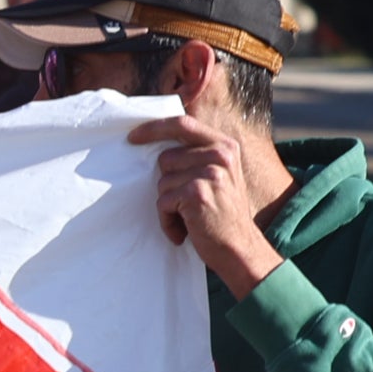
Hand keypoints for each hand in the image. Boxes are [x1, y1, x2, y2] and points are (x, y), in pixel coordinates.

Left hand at [126, 114, 283, 297]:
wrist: (239, 248)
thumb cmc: (222, 214)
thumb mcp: (219, 175)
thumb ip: (197, 155)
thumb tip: (156, 143)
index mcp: (225, 145)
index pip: (182, 123)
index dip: (153, 128)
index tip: (132, 136)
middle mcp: (220, 155)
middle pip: (165, 158)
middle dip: (167, 183)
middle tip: (187, 203)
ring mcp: (209, 173)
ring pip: (162, 181)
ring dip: (168, 204)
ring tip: (189, 217)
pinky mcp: (196, 192)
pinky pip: (163, 202)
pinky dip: (168, 220)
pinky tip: (185, 229)